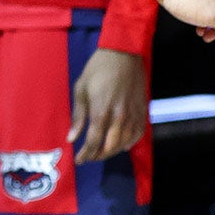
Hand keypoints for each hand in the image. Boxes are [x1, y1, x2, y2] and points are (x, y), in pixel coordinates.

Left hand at [68, 48, 147, 162]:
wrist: (123, 53)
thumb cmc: (97, 70)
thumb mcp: (81, 90)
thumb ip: (78, 116)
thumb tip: (71, 138)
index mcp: (101, 111)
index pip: (94, 142)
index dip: (86, 154)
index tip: (79, 160)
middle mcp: (119, 117)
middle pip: (110, 147)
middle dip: (98, 155)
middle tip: (89, 157)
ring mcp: (133, 114)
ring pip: (125, 142)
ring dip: (113, 151)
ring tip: (102, 152)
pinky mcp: (142, 110)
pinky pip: (138, 133)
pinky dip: (130, 142)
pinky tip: (122, 145)